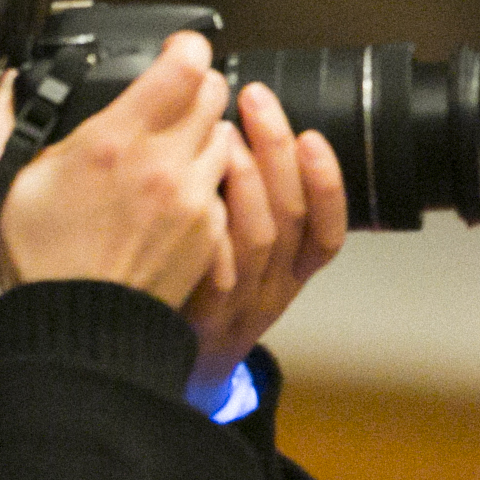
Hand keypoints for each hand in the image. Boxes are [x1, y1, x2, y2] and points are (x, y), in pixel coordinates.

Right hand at [0, 31, 232, 309]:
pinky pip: (223, 184)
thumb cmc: (41, 263)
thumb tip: (5, 86)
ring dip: (204, 133)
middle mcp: (162, 163)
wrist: (78, 333)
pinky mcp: (210, 229)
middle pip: (213, 92)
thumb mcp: (1, 188)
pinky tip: (175, 194)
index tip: (176, 51)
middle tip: (172, 99)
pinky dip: (207, 179)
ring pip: (224, 136)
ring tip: (172, 151)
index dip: (185, 49)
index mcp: (112, 142)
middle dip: (195, 87)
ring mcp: (193, 197)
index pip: (184, 65)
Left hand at [181, 80, 345, 409]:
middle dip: (277, 152)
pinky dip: (214, 237)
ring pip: (258, 242)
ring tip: (223, 136)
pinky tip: (199, 201)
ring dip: (245, 181)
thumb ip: (243, 208)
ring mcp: (237, 309)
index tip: (311, 133)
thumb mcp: (235, 263)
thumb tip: (235, 132)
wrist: (152, 379)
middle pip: (290, 219)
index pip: (327, 230)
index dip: (326, 182)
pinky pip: (216, 279)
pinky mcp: (199, 323)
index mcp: (288, 276)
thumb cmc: (195, 304)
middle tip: (255, 100)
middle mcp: (271, 292)